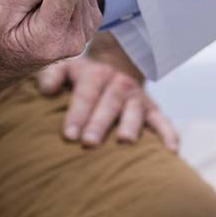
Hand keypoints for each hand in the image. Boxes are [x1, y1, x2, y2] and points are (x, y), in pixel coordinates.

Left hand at [37, 35, 178, 151]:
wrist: (114, 65)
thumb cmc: (82, 77)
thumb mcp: (65, 68)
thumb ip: (52, 75)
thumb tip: (45, 89)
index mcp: (96, 74)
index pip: (85, 94)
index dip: (76, 114)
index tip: (68, 135)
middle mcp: (119, 83)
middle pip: (109, 104)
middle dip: (99, 124)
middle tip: (88, 143)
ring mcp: (137, 96)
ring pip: (135, 111)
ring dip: (130, 126)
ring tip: (124, 142)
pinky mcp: (152, 109)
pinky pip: (163, 121)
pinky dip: (169, 134)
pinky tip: (170, 151)